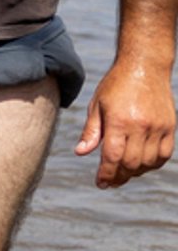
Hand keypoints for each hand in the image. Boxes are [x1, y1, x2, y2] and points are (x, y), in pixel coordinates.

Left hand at [74, 63, 175, 187]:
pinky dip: (153, 164)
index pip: (112, 157)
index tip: (100, 183)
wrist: (145, 67)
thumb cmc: (116, 85)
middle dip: (119, 176)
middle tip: (110, 181)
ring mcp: (158, 127)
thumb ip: (91, 131)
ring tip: (123, 174)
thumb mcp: (97, 105)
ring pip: (148, 162)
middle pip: (131, 163)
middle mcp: (141, 126)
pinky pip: (164, 155)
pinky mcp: (170, 127)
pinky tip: (142, 165)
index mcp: (119, 121)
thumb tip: (81, 152)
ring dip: (135, 172)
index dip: (106, 173)